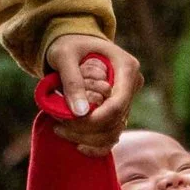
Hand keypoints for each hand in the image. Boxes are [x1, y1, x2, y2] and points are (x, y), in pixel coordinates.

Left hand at [44, 31, 142, 148]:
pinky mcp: (118, 111)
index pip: (116, 106)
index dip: (93, 120)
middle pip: (115, 122)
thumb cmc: (69, 45)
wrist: (74, 43)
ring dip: (86, 138)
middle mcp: (132, 85)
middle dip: (85, 130)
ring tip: (60, 128)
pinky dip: (96, 146)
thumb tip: (80, 112)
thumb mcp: (64, 56)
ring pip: (113, 133)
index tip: (65, 121)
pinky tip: (78, 145)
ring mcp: (126, 100)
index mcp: (127, 68)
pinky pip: (112, 137)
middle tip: (57, 125)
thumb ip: (72, 80)